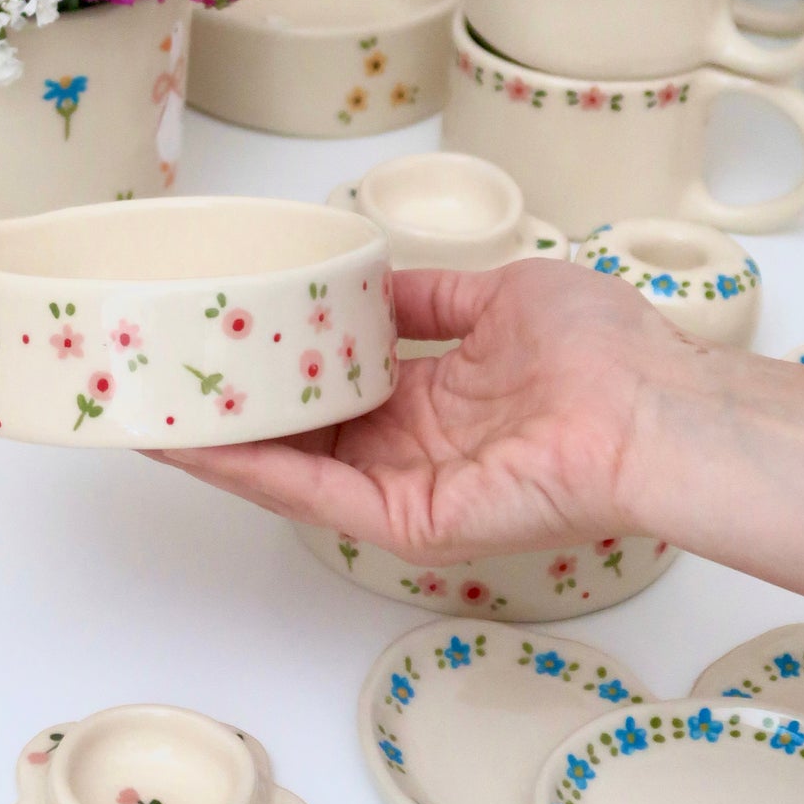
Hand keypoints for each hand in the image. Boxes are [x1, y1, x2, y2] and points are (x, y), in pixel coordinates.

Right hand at [149, 259, 685, 561]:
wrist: (655, 406)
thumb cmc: (605, 352)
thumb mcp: (499, 296)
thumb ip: (428, 298)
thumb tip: (368, 281)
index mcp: (438, 399)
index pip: (338, 391)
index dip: (281, 369)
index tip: (226, 341)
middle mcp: (414, 449)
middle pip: (302, 436)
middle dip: (233, 412)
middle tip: (160, 379)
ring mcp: (407, 490)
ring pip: (293, 470)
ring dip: (219, 444)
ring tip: (147, 413)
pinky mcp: (409, 521)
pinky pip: (316, 496)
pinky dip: (251, 470)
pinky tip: (194, 443)